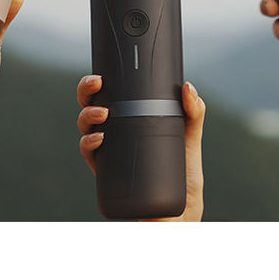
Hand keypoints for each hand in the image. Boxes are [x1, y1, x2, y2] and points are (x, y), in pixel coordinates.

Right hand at [77, 75, 205, 221]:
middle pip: (90, 106)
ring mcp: (109, 151)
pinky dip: (89, 144)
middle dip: (86, 91)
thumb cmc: (183, 170)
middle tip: (97, 84)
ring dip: (87, 116)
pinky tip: (100, 138)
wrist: (180, 207)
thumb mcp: (190, 136)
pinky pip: (90, 155)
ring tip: (103, 113)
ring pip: (85, 127)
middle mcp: (115, 131)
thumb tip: (188, 87)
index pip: (109, 94)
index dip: (98, 81)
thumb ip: (193, 111)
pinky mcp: (107, 172)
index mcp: (130, 117)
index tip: (101, 72)